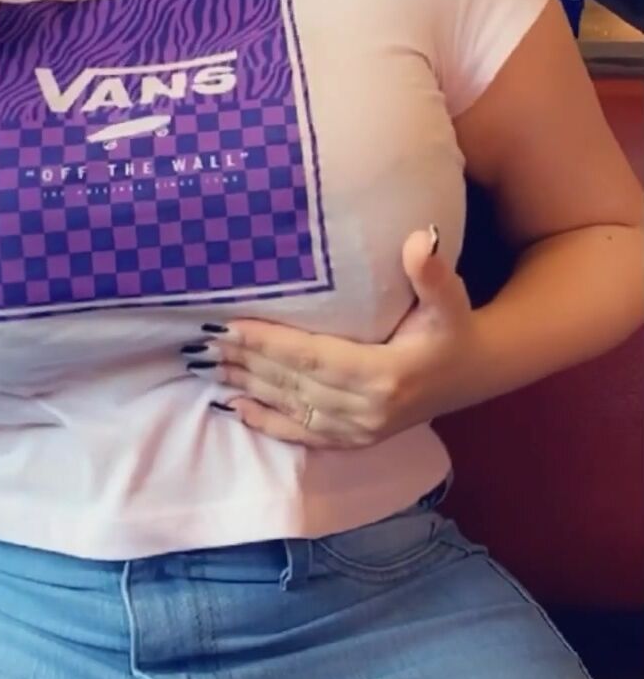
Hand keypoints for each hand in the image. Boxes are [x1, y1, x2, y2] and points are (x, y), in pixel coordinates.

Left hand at [184, 229, 474, 448]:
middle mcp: (369, 410)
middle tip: (206, 341)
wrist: (473, 373)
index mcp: (386, 375)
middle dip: (249, 362)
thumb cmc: (455, 328)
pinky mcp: (356, 440)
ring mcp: (361, 430)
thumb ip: (433, 271)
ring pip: (294, 408)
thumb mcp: (452, 298)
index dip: (271, 343)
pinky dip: (268, 423)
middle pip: (296, 384)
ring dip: (250, 387)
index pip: (315, 358)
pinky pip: (305, 436)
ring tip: (211, 365)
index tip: (232, 325)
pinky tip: (236, 408)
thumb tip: (420, 239)